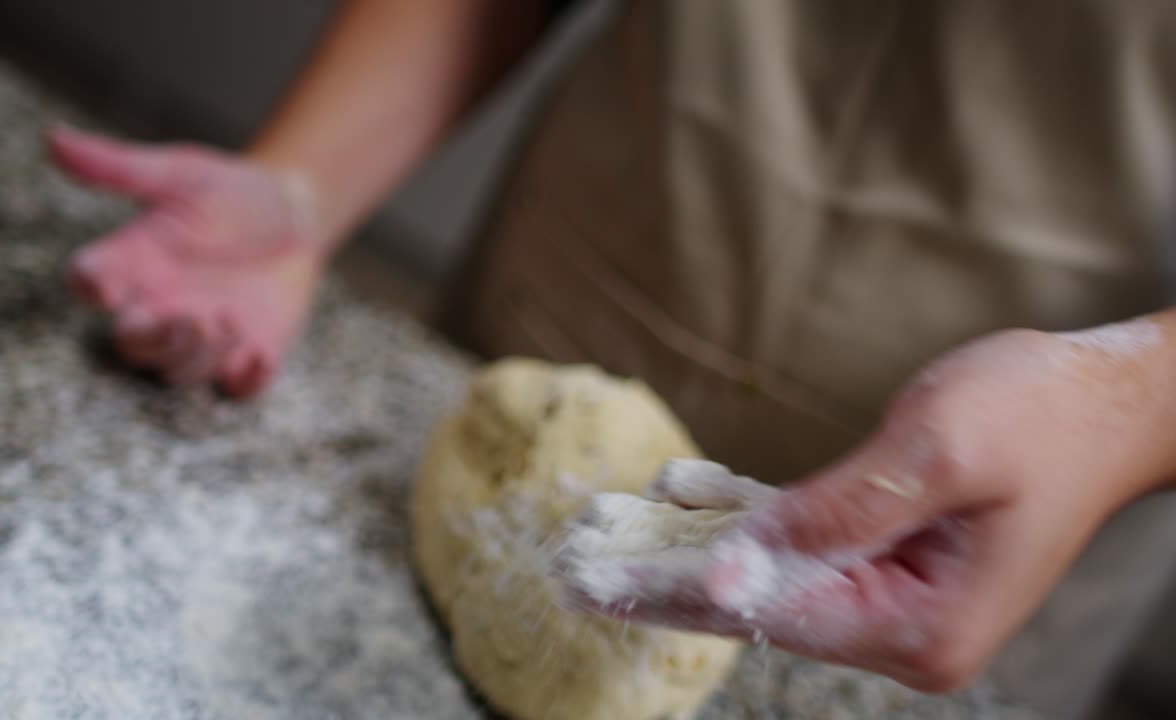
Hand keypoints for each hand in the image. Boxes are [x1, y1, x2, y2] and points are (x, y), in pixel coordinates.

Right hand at [49, 126, 329, 396]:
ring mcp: (203, 335)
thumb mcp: (182, 172)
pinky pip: (238, 388)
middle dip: (156, 341)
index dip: (90, 288)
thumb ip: (123, 167)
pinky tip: (259, 356)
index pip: (90, 283)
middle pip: (132, 346)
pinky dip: (246, 381)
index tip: (104, 286)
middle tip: (191, 319)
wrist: (296, 214)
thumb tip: (53, 138)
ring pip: (180, 371)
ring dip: (200, 356)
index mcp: (136, 262)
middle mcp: (160, 306)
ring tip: (229, 319)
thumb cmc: (230, 191)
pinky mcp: (247, 352)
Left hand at [560, 323, 1172, 691]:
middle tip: (570, 565)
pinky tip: (675, 497)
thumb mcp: (936, 452)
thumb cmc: (1037, 416)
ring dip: (683, 550)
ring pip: (765, 575)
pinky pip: (794, 547)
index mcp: (920, 627)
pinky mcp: (884, 562)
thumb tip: (734, 572)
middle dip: (659, 582)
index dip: (671, 594)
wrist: (1102, 400)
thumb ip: (835, 517)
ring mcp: (892, 601)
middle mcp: (902, 630)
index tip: (591, 578)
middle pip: (756, 605)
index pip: (769, 612)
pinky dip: (734, 522)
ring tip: (600, 533)